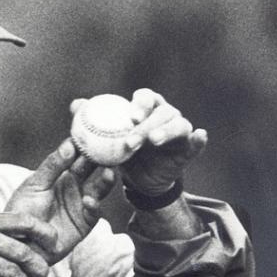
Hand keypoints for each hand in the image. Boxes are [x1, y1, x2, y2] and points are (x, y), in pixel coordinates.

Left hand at [4, 138, 116, 258]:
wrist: (18, 242)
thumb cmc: (22, 211)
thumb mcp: (34, 185)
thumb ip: (52, 166)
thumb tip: (69, 145)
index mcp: (62, 173)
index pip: (79, 155)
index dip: (87, 144)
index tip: (95, 131)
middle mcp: (76, 186)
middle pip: (93, 169)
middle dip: (102, 158)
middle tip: (110, 148)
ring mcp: (81, 204)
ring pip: (99, 189)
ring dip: (105, 181)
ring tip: (109, 172)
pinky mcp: (84, 223)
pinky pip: (94, 213)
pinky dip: (94, 206)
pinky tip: (89, 200)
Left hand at [71, 88, 207, 195]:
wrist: (138, 179)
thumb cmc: (123, 152)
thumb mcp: (107, 140)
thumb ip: (94, 123)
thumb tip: (75, 105)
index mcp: (146, 109)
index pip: (146, 97)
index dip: (140, 104)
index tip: (129, 116)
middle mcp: (165, 115)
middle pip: (161, 112)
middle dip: (146, 126)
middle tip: (131, 141)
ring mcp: (179, 131)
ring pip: (178, 125)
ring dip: (166, 132)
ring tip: (154, 141)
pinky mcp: (187, 149)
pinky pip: (195, 144)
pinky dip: (198, 139)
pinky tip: (200, 136)